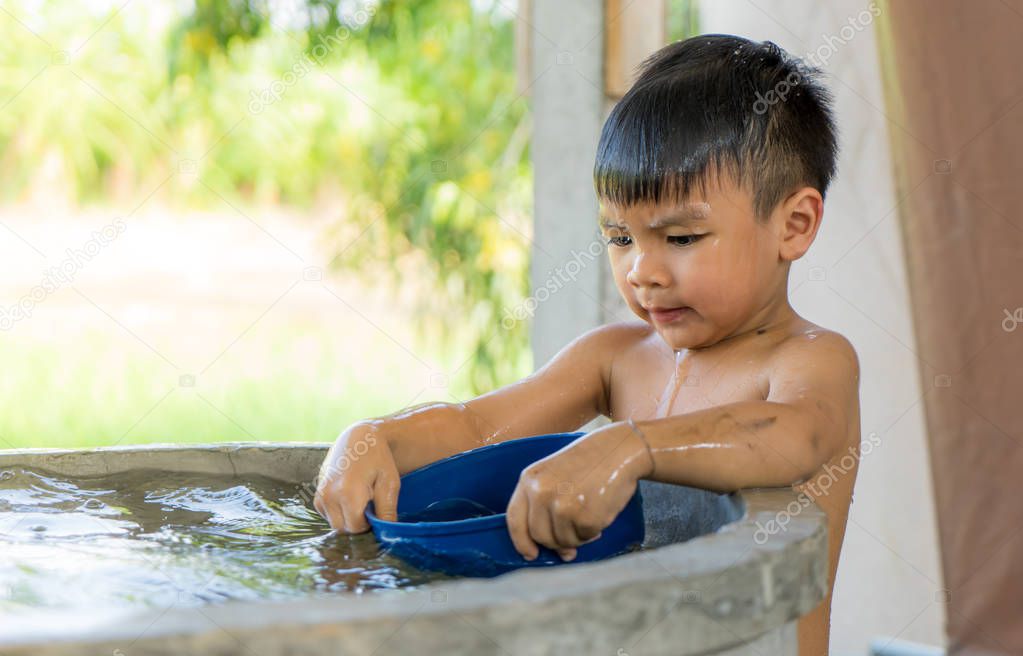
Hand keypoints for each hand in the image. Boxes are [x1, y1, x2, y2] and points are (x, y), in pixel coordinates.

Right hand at [313, 422, 399, 532]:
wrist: (359, 438)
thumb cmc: (378, 459)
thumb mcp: (390, 483)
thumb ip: (387, 511)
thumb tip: (387, 533)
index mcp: (348, 492)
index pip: (356, 528)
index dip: (369, 524)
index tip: (377, 510)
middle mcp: (329, 495)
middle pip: (344, 529)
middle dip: (358, 523)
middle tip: (370, 504)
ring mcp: (320, 495)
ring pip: (335, 524)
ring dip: (348, 519)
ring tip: (360, 498)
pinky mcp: (317, 495)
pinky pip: (328, 516)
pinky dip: (339, 513)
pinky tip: (349, 497)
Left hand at [505, 422, 653, 561]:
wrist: (619, 449)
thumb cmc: (589, 462)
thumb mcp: (555, 474)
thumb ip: (546, 508)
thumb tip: (560, 552)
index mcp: (529, 479)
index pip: (515, 519)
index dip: (521, 542)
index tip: (530, 554)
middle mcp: (541, 493)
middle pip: (539, 536)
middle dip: (556, 542)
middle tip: (572, 536)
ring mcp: (563, 505)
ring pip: (563, 541)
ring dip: (577, 536)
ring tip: (588, 514)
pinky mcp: (585, 516)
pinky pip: (584, 538)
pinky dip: (593, 532)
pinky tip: (599, 512)